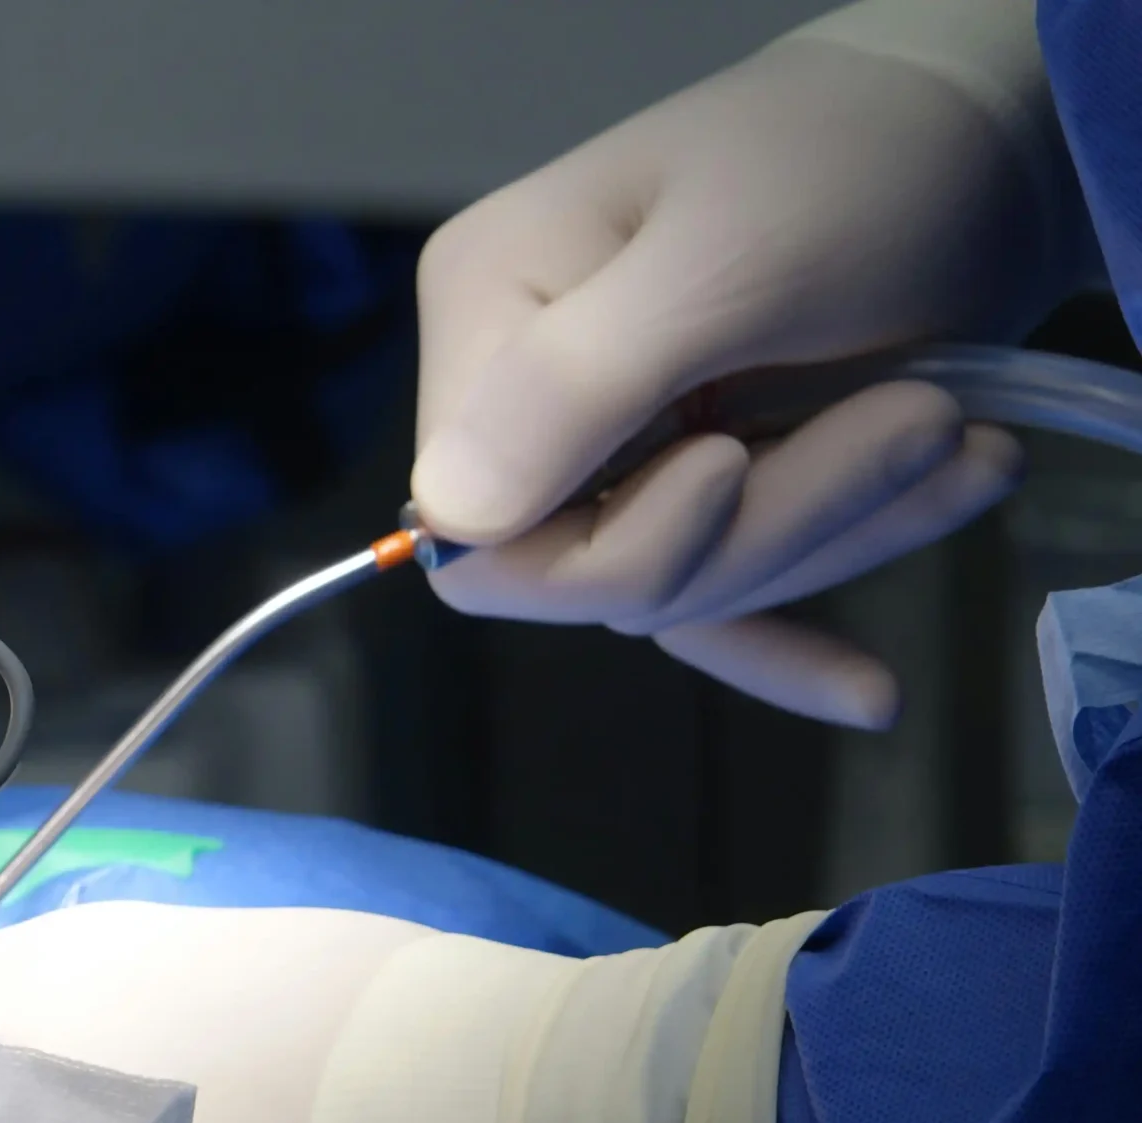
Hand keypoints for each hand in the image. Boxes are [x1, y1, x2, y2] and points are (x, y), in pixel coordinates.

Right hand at [411, 3, 1082, 727]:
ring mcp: (610, 443)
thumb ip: (578, 383)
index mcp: (490, 310)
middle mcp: (523, 389)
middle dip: (764, 527)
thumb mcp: (726, 259)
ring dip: (831, 534)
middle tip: (917, 421)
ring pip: (681, 588)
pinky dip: (789, 639)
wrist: (978, 132)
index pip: (479, 524)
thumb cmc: (854, 157)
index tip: (735, 462)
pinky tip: (862, 686)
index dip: (613, 537)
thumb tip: (448, 522)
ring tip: (953, 434)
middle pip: (592, 568)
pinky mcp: (695, 481)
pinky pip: (710, 605)